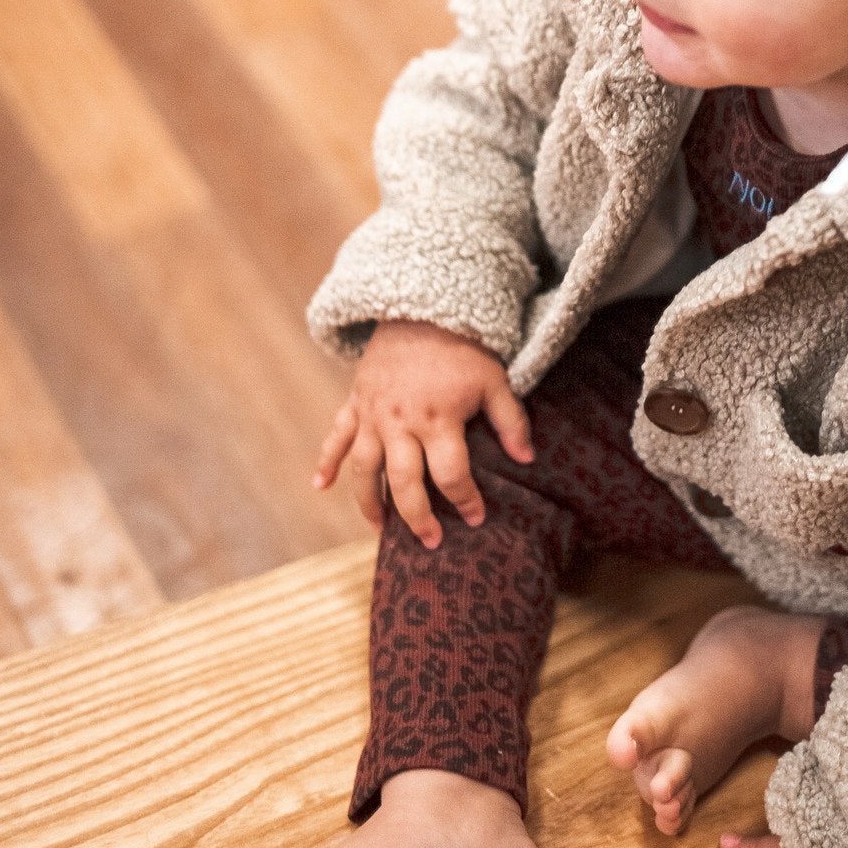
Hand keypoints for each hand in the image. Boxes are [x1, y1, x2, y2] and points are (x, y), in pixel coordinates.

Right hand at [313, 321, 532, 545]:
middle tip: (430, 543)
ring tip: (380, 529)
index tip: (476, 519)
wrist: (422, 305)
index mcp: (438, 419)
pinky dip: (325, 461)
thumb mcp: (495, 379)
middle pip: (404, 483)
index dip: (465, 501)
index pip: (451, 475)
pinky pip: (336, 436)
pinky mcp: (356, 401)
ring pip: (365, 469)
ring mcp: (373, 414)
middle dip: (417, 518)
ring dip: (369, 503)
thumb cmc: (464, 346)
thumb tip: (528, 459)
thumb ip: (511, 421)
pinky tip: (319, 487)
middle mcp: (400, 423)